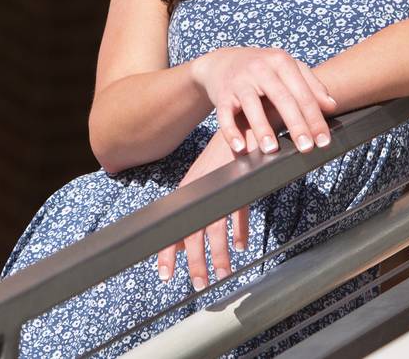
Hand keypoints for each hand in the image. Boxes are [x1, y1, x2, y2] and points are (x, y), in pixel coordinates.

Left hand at [155, 129, 253, 289]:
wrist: (243, 123)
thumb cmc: (223, 157)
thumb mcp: (205, 184)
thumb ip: (194, 215)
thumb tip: (182, 245)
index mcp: (188, 192)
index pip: (173, 226)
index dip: (168, 252)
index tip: (165, 274)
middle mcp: (200, 191)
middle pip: (194, 232)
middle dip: (195, 262)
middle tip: (197, 284)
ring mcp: (219, 188)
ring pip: (216, 228)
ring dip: (220, 255)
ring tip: (222, 275)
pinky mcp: (238, 184)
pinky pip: (238, 213)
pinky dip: (240, 230)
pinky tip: (241, 246)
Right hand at [190, 46, 337, 156]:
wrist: (221, 61)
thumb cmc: (261, 68)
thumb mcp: (286, 68)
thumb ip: (310, 85)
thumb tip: (331, 106)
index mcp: (281, 61)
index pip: (302, 93)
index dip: (315, 118)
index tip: (324, 141)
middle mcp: (260, 68)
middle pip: (282, 98)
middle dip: (296, 125)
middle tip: (306, 148)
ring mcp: (239, 81)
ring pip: (252, 105)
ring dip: (262, 128)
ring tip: (271, 150)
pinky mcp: (221, 94)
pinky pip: (225, 114)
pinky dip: (230, 131)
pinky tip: (239, 147)